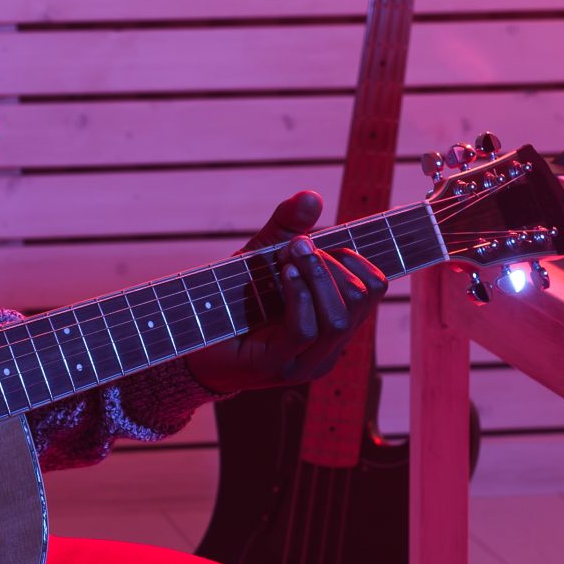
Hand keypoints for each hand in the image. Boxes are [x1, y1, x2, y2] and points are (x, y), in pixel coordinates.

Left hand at [184, 191, 388, 395]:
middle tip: (297, 246)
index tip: (321, 242)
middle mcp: (329, 346)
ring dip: (316, 276)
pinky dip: (299, 295)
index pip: (374, 288)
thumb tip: (311, 196)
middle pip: (360, 300)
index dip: (355, 257)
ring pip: (338, 319)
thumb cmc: (231, 296)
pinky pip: (305, 331)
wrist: (189, 333)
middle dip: (332, 263)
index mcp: (335, 320)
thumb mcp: (262, 254)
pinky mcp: (278, 367)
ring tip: (289, 255)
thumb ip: (287, 226)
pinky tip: (284, 274)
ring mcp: (305, 362)